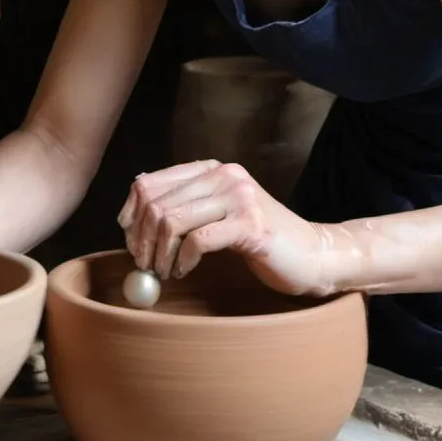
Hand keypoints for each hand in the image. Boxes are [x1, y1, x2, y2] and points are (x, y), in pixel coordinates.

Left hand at [117, 160, 345, 296]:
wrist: (311, 254)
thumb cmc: (258, 239)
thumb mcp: (217, 214)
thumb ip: (185, 206)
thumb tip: (131, 214)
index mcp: (211, 169)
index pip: (150, 182)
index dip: (131, 214)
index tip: (130, 242)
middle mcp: (224, 174)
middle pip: (156, 203)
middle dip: (141, 240)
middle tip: (144, 265)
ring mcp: (239, 196)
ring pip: (172, 220)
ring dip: (159, 254)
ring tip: (165, 271)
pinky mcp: (250, 224)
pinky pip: (198, 240)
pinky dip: (183, 260)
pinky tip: (186, 271)